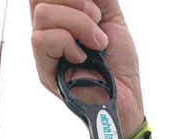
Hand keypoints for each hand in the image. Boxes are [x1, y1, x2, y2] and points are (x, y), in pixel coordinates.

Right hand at [29, 0, 144, 138]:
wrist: (127, 98)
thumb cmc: (120, 65)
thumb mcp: (112, 17)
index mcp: (61, 17)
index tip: (96, 7)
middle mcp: (48, 32)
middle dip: (76, 2)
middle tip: (98, 20)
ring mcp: (44, 52)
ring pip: (42, 14)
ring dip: (78, 24)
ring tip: (98, 43)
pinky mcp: (44, 71)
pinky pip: (42, 40)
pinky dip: (68, 43)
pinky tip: (83, 57)